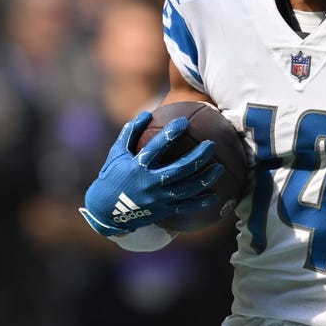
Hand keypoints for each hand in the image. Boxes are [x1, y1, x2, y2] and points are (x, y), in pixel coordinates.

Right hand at [80, 111, 223, 235]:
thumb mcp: (117, 153)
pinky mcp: (163, 211)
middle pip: (180, 169)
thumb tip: (147, 113)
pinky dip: (201, 202)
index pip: (158, 146)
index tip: (185, 122)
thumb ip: (131, 132)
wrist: (106, 211)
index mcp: (138, 166)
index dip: (172, 132)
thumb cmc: (112, 176)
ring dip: (205, 179)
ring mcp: (158, 199)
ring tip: (219, 168)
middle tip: (211, 145)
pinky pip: (186, 207)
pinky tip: (215, 196)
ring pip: (187, 189)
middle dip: (198, 157)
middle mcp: (150, 183)